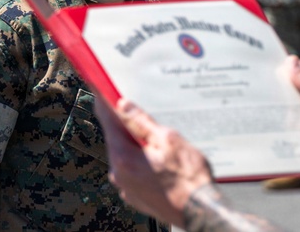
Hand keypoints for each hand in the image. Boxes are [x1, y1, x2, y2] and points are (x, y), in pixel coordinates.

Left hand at [96, 98, 212, 226]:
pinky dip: (141, 160)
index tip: (100, 88)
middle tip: (138, 109)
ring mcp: (126, 188)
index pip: (109, 122)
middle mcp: (119, 174)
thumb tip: (124, 106)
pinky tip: (160, 158)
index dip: (105, 102)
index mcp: (124, 158)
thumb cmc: (188, 176)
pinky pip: (133, 171)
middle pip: (117, 139)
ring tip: (159, 139)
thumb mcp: (168, 139)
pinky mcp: (135, 197)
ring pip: (126, 156)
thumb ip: (142, 122)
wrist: (200, 210)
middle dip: (126, 124)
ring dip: (136, 144)